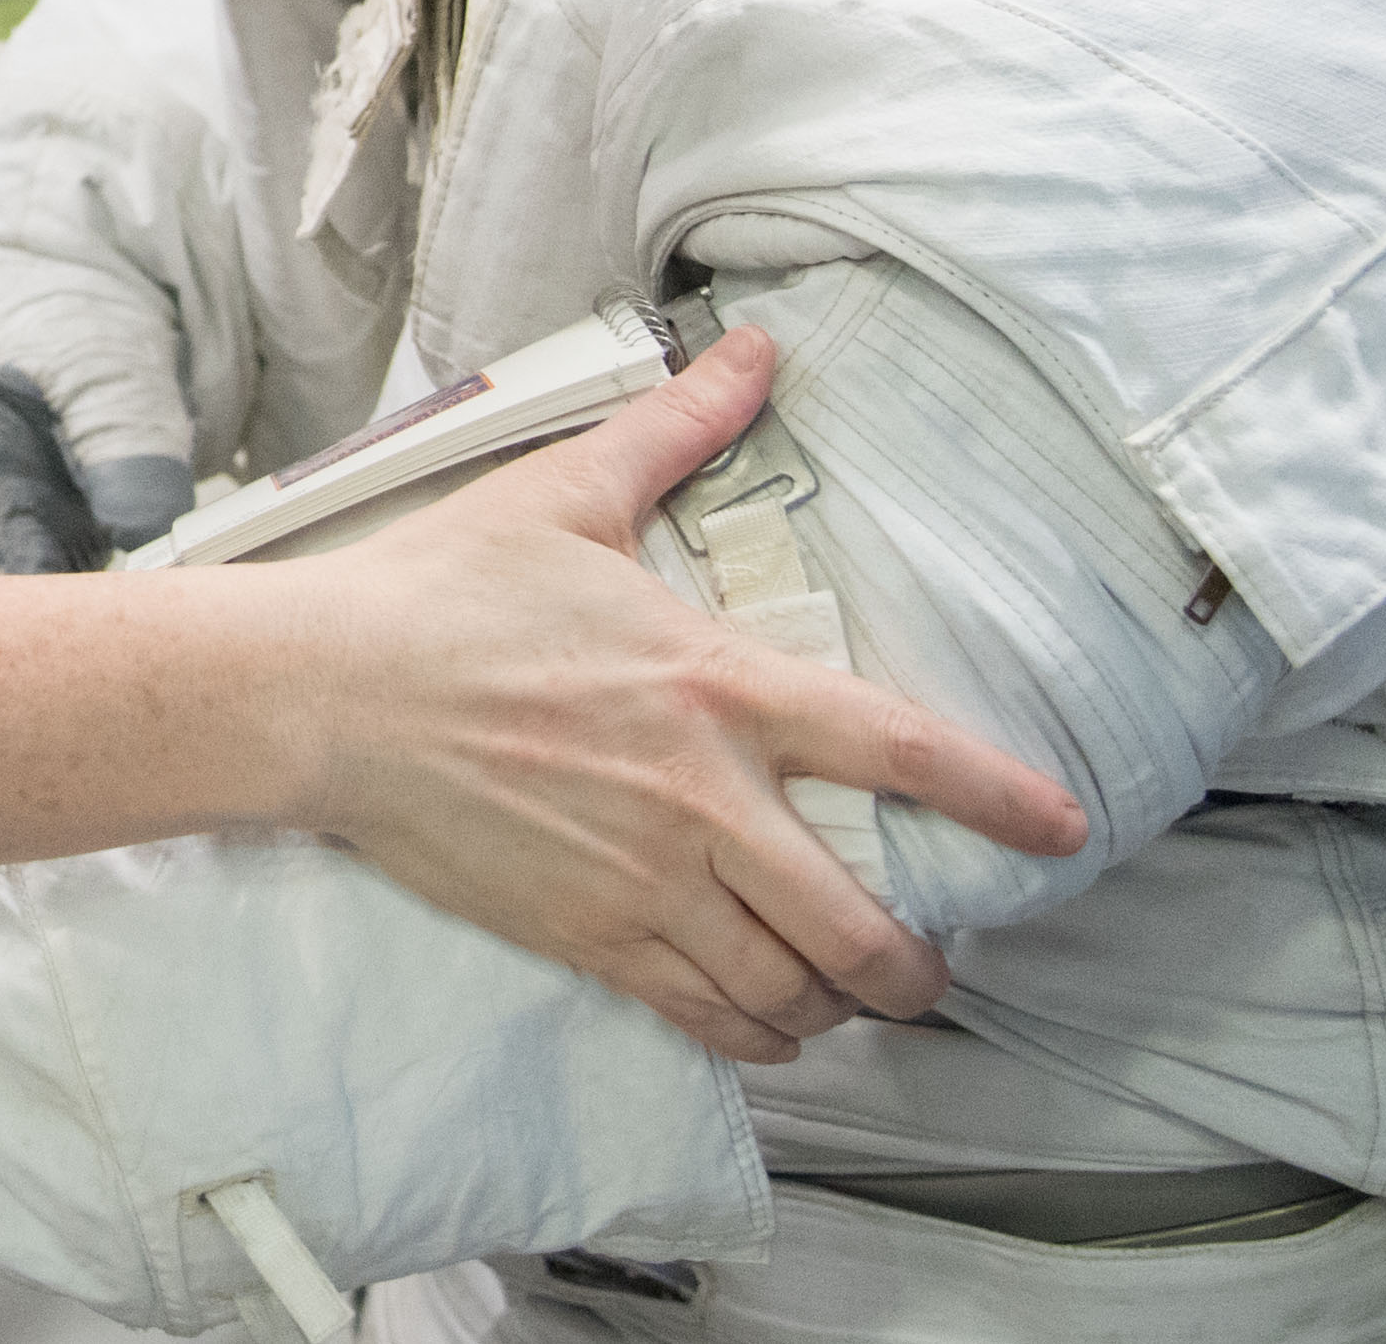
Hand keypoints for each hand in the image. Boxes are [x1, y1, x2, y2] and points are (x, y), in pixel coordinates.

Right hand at [258, 328, 1085, 1065]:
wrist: (322, 694)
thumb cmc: (437, 590)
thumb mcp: (564, 493)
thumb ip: (676, 429)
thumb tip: (754, 352)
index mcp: (714, 684)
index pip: (898, 750)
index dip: (998, 797)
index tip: (1063, 828)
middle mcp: (701, 799)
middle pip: (862, 926)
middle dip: (917, 968)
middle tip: (929, 967)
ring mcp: (644, 879)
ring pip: (790, 987)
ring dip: (835, 1005)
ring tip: (844, 996)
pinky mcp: (585, 934)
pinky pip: (706, 1017)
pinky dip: (755, 1034)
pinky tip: (764, 1024)